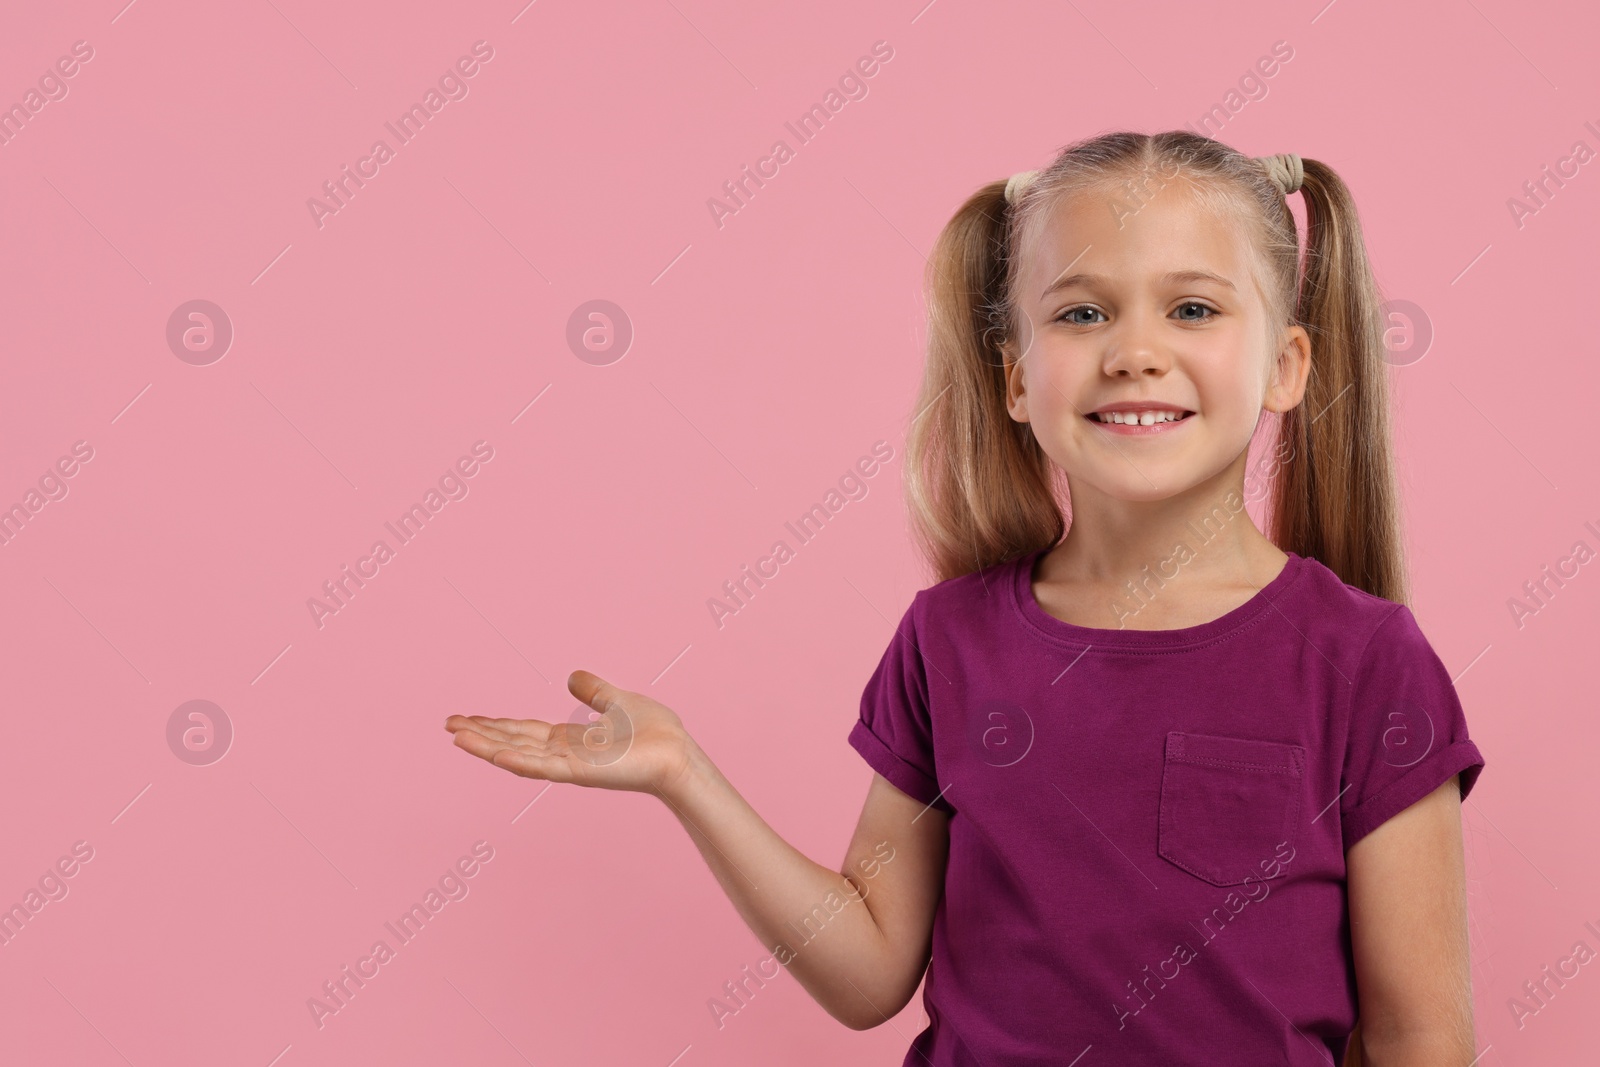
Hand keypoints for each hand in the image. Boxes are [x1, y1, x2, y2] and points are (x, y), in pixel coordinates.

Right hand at [444, 669, 696, 797]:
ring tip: (456, 736)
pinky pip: (545, 769)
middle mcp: (563, 753)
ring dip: (487, 748)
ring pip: (519, 756)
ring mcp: (570, 765)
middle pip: (512, 742)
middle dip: (480, 735)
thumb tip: (572, 676)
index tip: (465, 717)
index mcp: (569, 739)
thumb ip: (594, 691)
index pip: (522, 731)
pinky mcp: (582, 773)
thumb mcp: (617, 701)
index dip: (494, 724)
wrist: (679, 754)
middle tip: (447, 725)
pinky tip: (497, 755)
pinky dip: (520, 763)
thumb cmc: (656, 734)